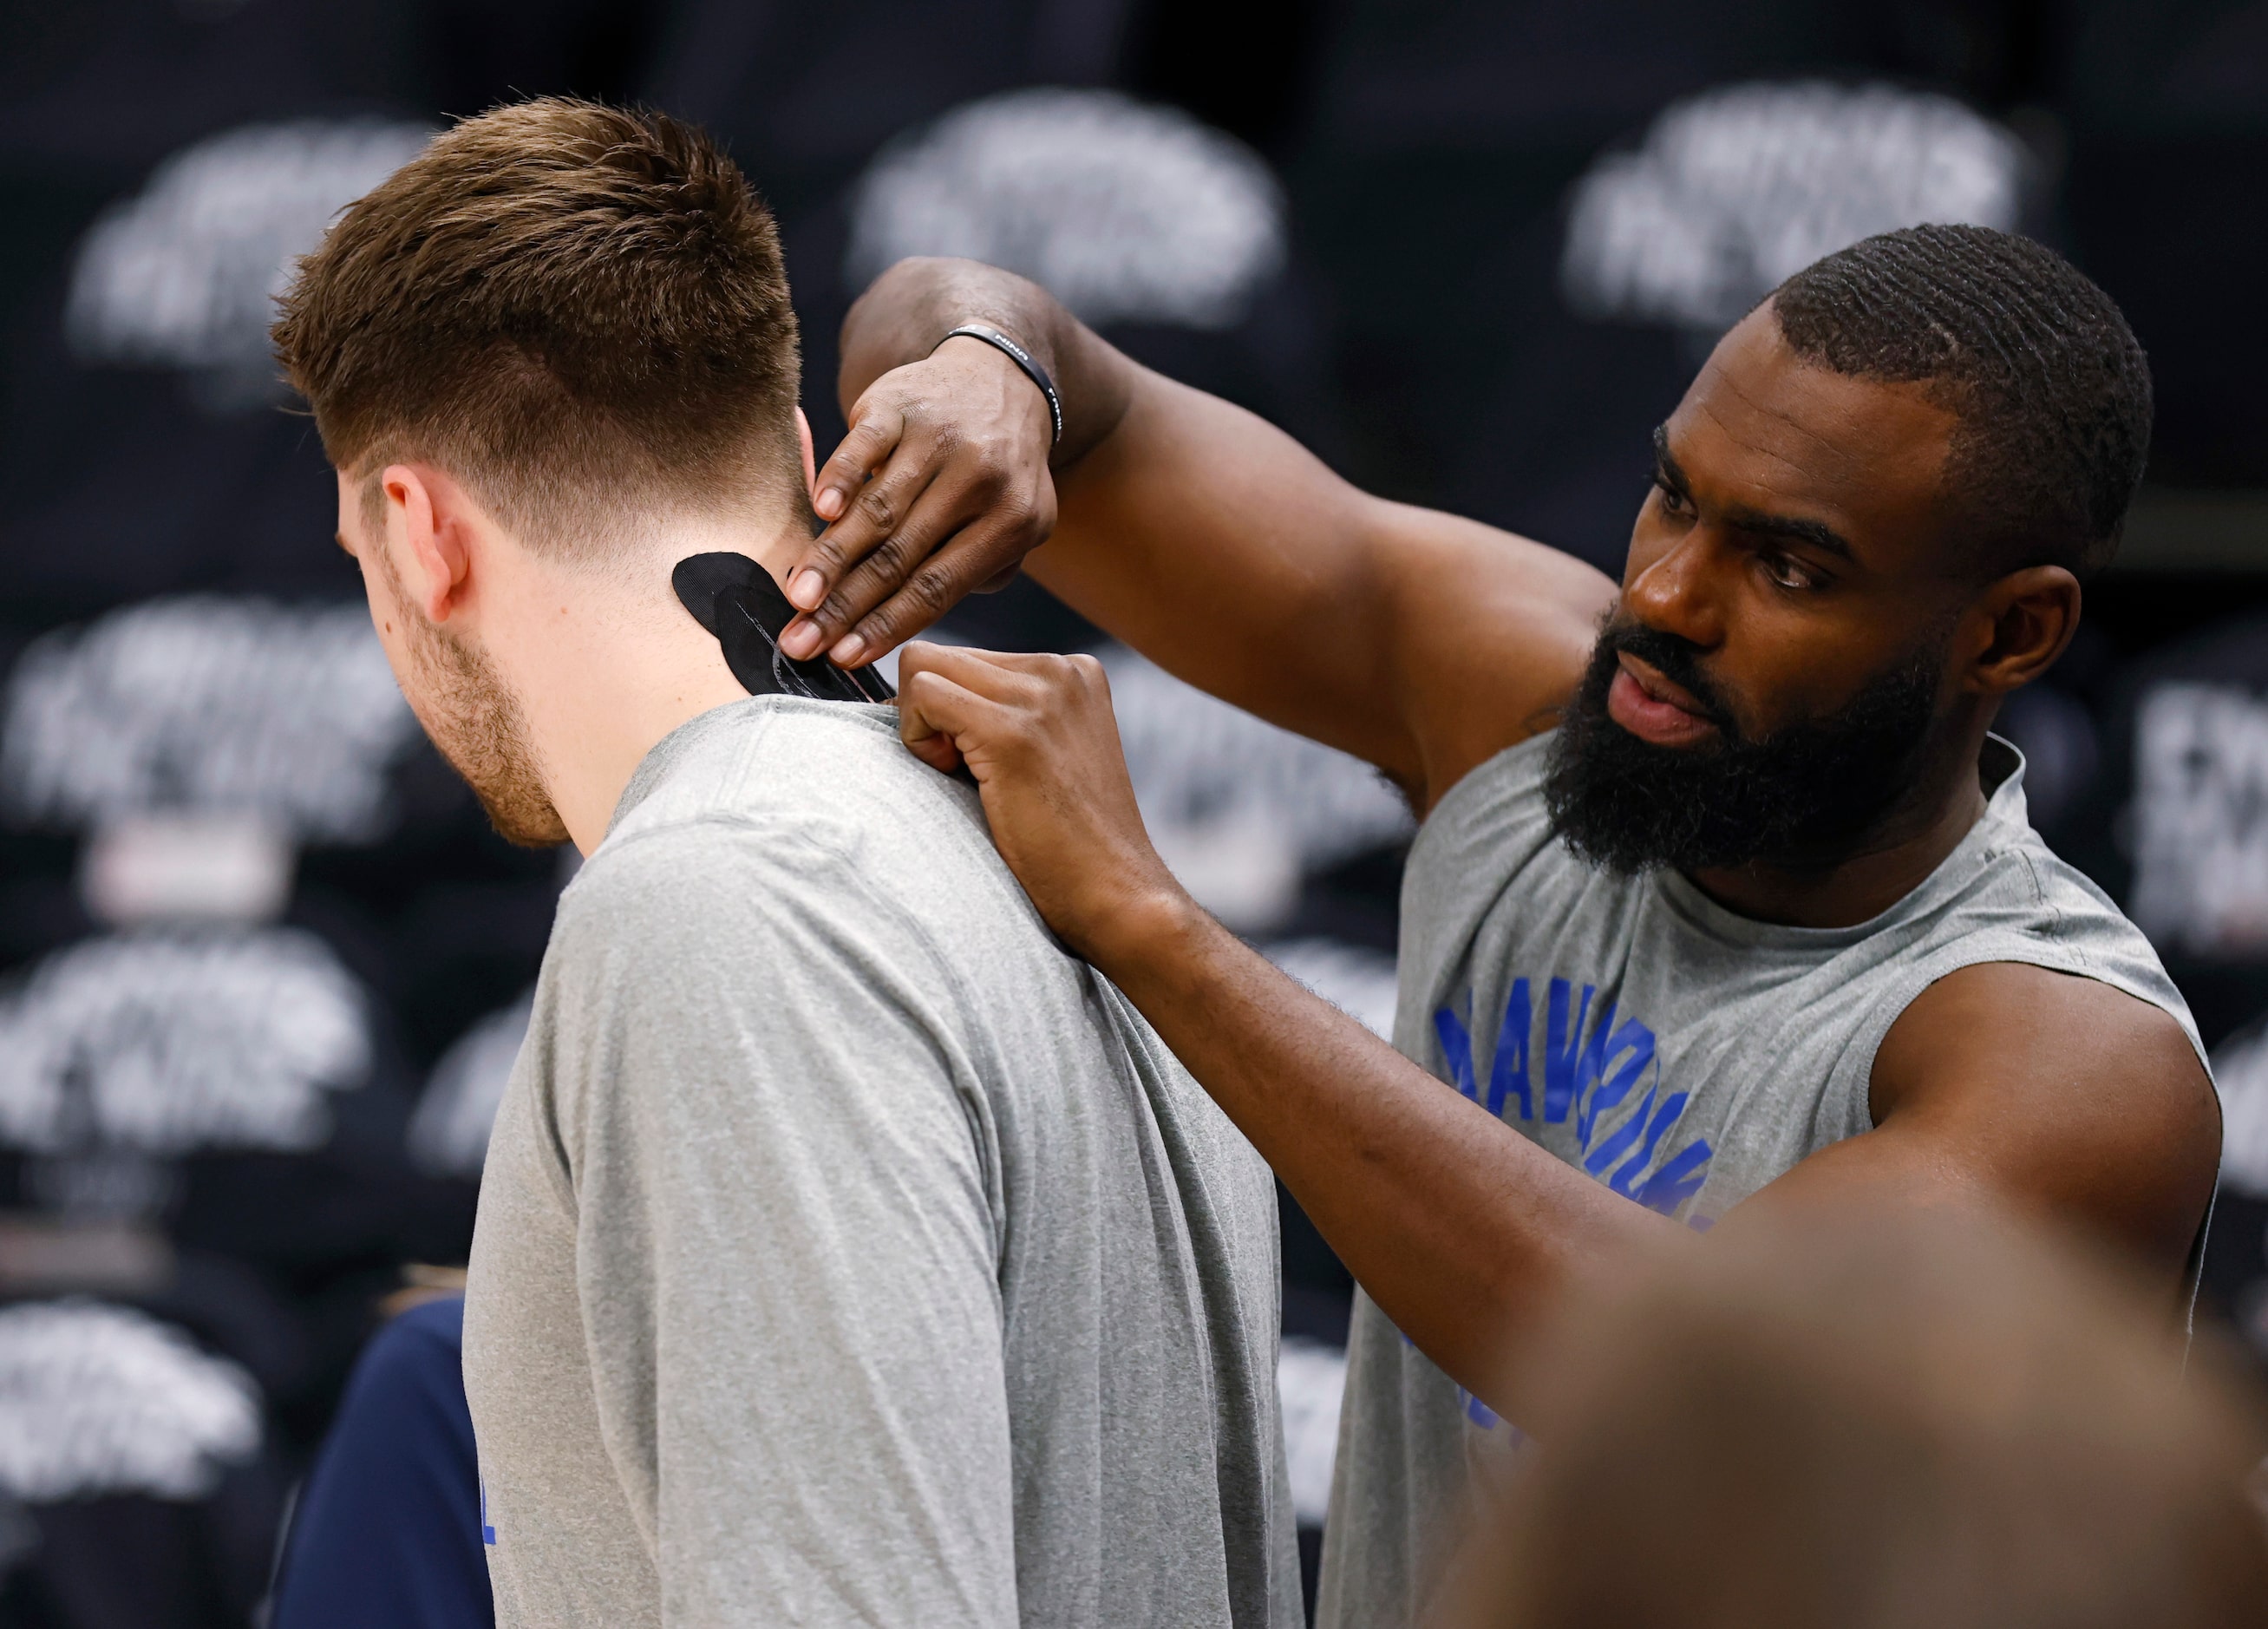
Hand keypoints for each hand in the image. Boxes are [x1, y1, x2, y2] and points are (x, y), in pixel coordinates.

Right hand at [778, 338, 1057, 666]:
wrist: (1002, 378)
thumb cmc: (1000, 473)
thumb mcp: (1018, 524)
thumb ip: (981, 572)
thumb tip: (908, 619)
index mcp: (1013, 520)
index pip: (938, 588)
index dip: (887, 625)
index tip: (845, 657)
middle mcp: (980, 479)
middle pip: (900, 557)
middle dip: (845, 608)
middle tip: (802, 642)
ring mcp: (938, 439)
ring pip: (877, 511)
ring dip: (831, 559)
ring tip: (797, 598)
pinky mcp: (900, 405)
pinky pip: (862, 447)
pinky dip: (839, 480)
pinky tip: (818, 514)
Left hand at [896, 643, 1192, 963]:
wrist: (1115, 892)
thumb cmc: (1069, 842)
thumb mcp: (1048, 752)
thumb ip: (1003, 711)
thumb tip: (919, 690)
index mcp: (1075, 671)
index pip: (968, 657)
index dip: (950, 709)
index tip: (974, 759)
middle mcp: (1061, 669)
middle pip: (939, 655)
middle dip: (928, 711)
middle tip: (961, 769)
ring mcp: (1040, 695)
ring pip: (921, 667)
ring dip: (919, 725)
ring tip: (963, 774)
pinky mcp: (1012, 731)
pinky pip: (922, 694)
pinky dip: (916, 737)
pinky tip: (956, 776)